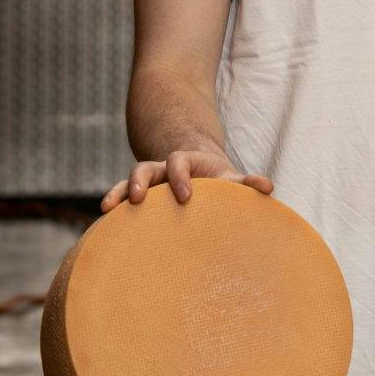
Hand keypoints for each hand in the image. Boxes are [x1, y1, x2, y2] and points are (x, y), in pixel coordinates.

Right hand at [100, 149, 272, 211]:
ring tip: (110, 207)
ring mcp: (149, 182)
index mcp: (187, 163)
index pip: (179, 161)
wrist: (201, 177)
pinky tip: (105, 214)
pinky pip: (120, 194)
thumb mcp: (231, 181)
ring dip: (120, 190)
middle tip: (139, 198)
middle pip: (146, 167)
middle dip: (141, 181)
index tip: (185, 196)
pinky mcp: (140, 196)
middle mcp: (163, 169)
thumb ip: (247, 183)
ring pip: (129, 179)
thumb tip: (269, 187)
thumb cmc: (219, 183)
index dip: (180, 176)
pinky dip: (113, 199)